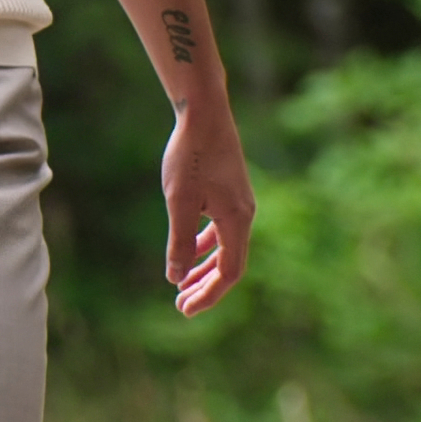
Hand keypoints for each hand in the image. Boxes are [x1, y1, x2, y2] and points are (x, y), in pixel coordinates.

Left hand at [162, 97, 253, 317]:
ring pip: (224, 247)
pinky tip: (188, 250)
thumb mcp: (179, 200)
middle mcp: (245, 215)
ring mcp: (238, 202)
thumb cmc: (191, 154)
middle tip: (180, 305)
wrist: (204, 112)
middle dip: (205, 286)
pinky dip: (205, 245)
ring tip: (182, 284)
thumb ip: (179, 240)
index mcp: (237, 220)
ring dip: (204, 267)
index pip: (229, 272)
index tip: (184, 310)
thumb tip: (176, 277)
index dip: (209, 295)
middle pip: (229, 264)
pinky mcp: (229, 191)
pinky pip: (220, 229)